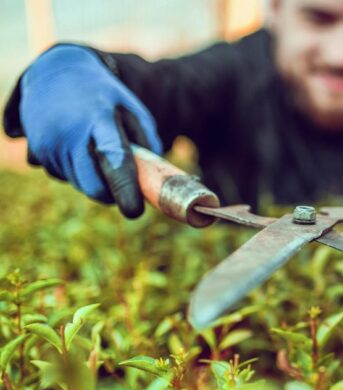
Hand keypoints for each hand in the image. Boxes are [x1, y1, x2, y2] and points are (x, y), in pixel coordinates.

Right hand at [15, 45, 161, 217]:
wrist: (57, 71)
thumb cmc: (105, 96)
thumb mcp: (131, 108)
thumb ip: (146, 141)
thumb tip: (154, 179)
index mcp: (100, 118)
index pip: (114, 158)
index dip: (124, 187)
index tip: (135, 211)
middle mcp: (69, 132)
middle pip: (93, 186)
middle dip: (111, 193)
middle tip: (121, 180)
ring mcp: (48, 143)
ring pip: (79, 184)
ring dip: (92, 176)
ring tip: (91, 143)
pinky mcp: (35, 151)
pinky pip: (62, 176)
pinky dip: (73, 169)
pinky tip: (73, 144)